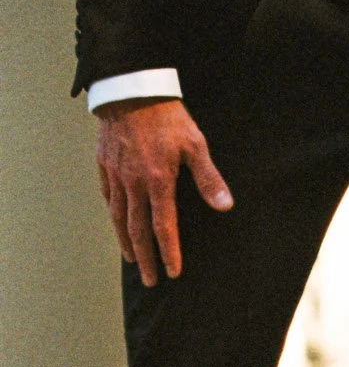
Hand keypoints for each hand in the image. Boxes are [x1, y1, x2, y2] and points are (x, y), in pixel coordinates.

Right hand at [95, 97, 232, 285]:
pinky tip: (117, 225)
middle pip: (138, 230)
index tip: (173, 273)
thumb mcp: (195, 144)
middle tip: (150, 280)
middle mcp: (133, 183)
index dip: (169, 253)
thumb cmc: (167, 116)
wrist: (130, 86)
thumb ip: (209, 178)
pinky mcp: (104, 163)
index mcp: (157, 181)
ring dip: (126, 242)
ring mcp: (116, 174)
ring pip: (119, 217)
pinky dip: (113, 215)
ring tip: (132, 261)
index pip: (164, 227)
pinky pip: (108, 196)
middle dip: (146, 258)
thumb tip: (226, 206)